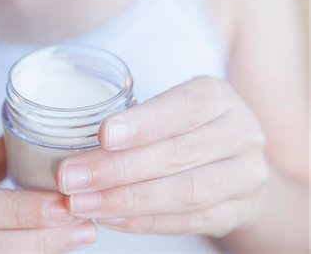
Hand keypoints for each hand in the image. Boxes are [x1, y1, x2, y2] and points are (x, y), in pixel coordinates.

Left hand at [56, 76, 268, 236]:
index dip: (144, 124)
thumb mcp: (169, 109)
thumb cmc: (187, 128)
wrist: (235, 162)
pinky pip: (191, 221)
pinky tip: (110, 217)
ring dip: (127, 201)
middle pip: (178, 154)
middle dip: (119, 169)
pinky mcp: (239, 209)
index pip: (184, 108)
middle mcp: (240, 132)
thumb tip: (77, 146)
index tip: (103, 136)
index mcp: (218, 97)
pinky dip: (145, 221)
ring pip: (186, 192)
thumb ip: (136, 122)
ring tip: (84, 203)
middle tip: (73, 178)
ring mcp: (246, 175)